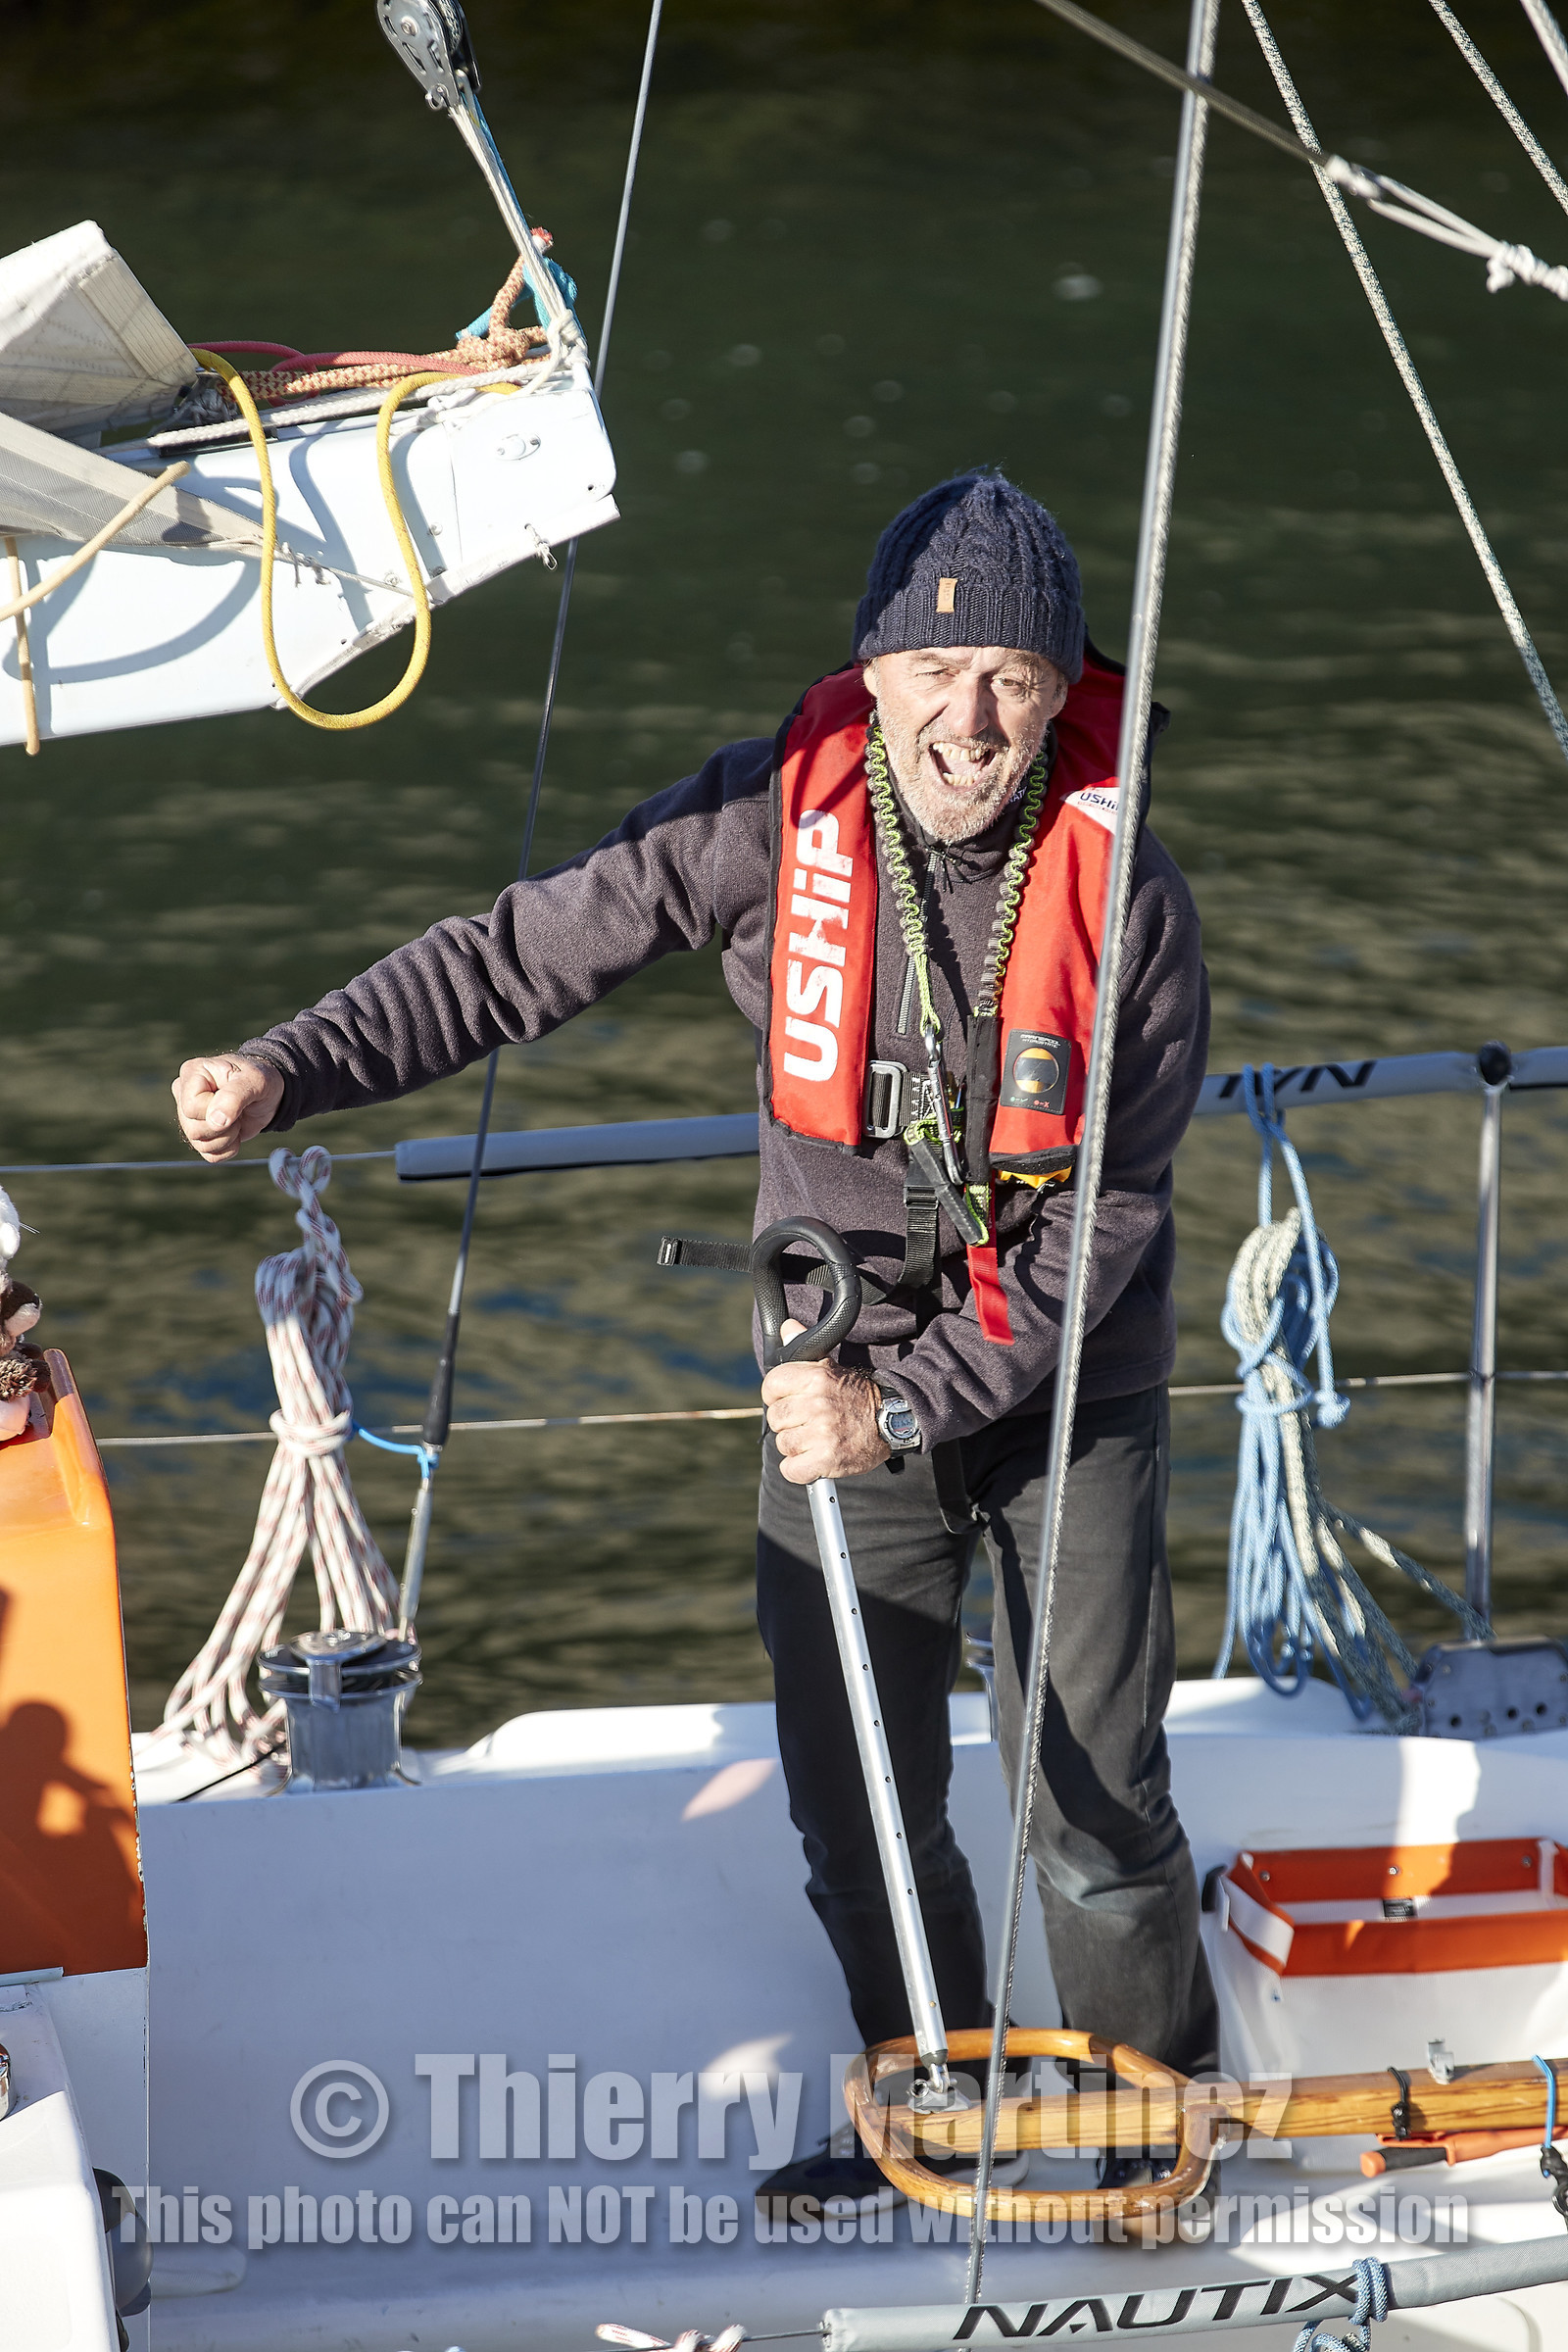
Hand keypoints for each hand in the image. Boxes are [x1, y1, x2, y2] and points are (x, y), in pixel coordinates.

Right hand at [171, 1055, 283, 1162]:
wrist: (268, 1094)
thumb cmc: (260, 1079)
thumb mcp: (255, 1080)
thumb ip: (233, 1097)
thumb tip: (215, 1121)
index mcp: (192, 1073)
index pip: (192, 1108)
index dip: (216, 1111)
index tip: (236, 1100)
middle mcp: (184, 1094)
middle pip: (194, 1130)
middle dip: (225, 1127)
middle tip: (240, 1110)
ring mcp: (189, 1116)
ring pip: (200, 1144)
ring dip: (228, 1138)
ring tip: (238, 1118)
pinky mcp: (200, 1134)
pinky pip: (209, 1155)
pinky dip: (228, 1148)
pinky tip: (236, 1131)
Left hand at [761, 1319, 890, 1484]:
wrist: (892, 1421)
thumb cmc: (857, 1396)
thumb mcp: (832, 1367)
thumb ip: (805, 1349)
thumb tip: (787, 1327)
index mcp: (816, 1378)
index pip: (772, 1385)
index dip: (776, 1395)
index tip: (788, 1400)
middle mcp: (817, 1404)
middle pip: (776, 1418)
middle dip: (788, 1423)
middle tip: (808, 1422)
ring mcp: (822, 1433)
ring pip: (783, 1444)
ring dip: (796, 1446)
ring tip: (816, 1439)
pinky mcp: (828, 1459)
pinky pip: (792, 1470)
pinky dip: (799, 1469)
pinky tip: (814, 1459)